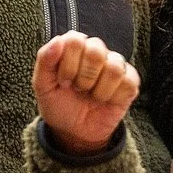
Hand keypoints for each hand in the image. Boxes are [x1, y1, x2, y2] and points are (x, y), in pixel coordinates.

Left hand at [33, 32, 139, 155]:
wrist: (74, 131)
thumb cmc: (59, 104)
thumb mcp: (43, 86)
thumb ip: (44, 60)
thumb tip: (57, 41)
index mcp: (75, 47)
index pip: (75, 40)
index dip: (68, 65)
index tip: (63, 81)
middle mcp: (97, 51)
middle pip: (96, 51)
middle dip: (83, 77)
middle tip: (78, 89)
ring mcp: (116, 66)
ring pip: (114, 68)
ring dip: (99, 90)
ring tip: (92, 95)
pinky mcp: (130, 82)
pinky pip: (129, 83)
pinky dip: (114, 97)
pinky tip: (106, 100)